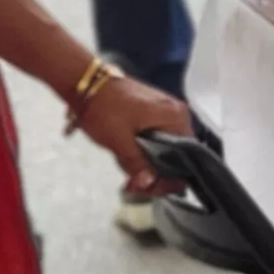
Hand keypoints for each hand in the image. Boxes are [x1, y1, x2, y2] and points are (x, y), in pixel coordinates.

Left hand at [72, 73, 190, 193]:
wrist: (87, 84)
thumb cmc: (104, 108)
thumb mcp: (119, 140)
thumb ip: (136, 164)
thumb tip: (148, 185)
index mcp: (175, 117)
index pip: (186, 155)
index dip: (171, 176)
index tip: (153, 190)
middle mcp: (176, 112)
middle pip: (175, 152)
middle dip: (157, 173)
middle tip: (136, 187)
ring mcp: (165, 110)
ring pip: (164, 146)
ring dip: (149, 163)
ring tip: (131, 179)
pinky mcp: (153, 110)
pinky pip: (156, 136)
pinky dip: (146, 150)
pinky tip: (131, 162)